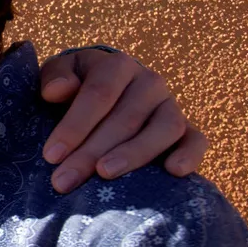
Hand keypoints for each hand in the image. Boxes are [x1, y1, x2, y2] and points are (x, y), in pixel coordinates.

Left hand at [38, 48, 207, 192]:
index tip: (50, 156)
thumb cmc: (74, 87)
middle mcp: (149, 83)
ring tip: (105, 175)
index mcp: (117, 66)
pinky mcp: (187, 129)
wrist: (104, 94)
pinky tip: (174, 172)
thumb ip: (55, 78)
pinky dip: (190, 155)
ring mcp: (171, 106)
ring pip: (163, 129)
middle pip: (125, 118)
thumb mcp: (58, 75)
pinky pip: (197, 141)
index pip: (98, 94)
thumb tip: (56, 91)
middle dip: (91, 152)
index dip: (74, 126)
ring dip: (134, 154)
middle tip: (63, 180)